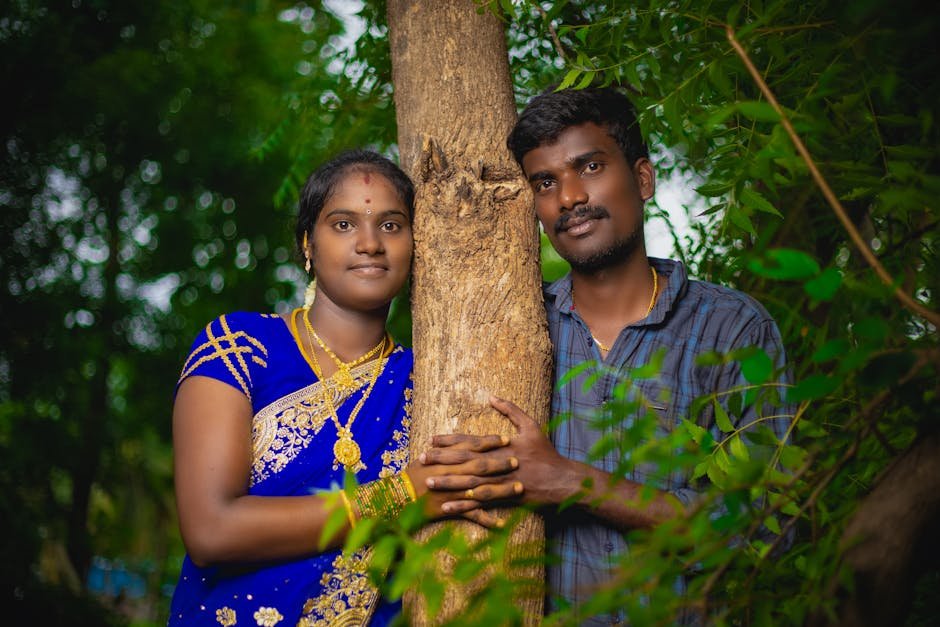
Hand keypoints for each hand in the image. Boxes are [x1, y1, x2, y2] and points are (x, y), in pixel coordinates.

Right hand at [406, 435, 520, 527]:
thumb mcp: (428, 457)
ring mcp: (454, 493)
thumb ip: (447, 449)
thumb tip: (462, 441)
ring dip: (502, 489)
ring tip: (519, 488)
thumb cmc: (413, 475)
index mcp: (448, 459)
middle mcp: (454, 474)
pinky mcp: (452, 509)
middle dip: (501, 464)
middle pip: (482, 467)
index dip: (491, 443)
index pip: (473, 447)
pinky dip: (487, 520)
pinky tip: (502, 523)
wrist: (398, 497)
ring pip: (483, 490)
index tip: (507, 439)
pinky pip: (472, 516)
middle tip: (518, 461)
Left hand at [421, 396, 580, 509]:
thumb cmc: (545, 452)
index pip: (470, 441)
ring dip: (447, 483)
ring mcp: (501, 482)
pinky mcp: (504, 498)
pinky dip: (463, 506)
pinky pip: (480, 504)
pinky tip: (446, 508)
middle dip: (441, 460)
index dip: (449, 440)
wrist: (562, 480)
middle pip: (464, 461)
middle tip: (420, 459)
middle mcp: (498, 462)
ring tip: (428, 483)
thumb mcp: (531, 426)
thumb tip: (492, 396)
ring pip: (469, 483)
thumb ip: (511, 410)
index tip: (431, 439)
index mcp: (501, 445)